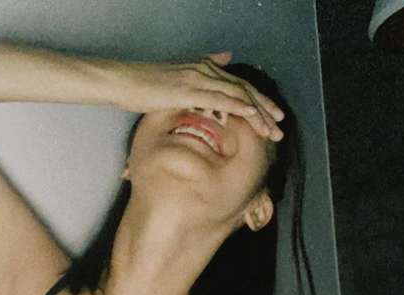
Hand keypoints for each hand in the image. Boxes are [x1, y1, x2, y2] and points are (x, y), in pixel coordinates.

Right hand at [112, 52, 283, 140]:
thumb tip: (224, 58)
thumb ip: (200, 72)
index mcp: (204, 69)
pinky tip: (252, 116)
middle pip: (244, 90)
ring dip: (258, 112)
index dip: (258, 100)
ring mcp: (199, 78)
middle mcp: (206, 70)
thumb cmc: (143, 85)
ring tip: (272, 128)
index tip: (272, 116)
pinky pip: (220, 99)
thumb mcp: (175, 78)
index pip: (238, 86)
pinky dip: (239, 107)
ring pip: (238, 95)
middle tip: (280, 126)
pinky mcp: (190, 89)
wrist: (123, 81)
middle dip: (265, 108)